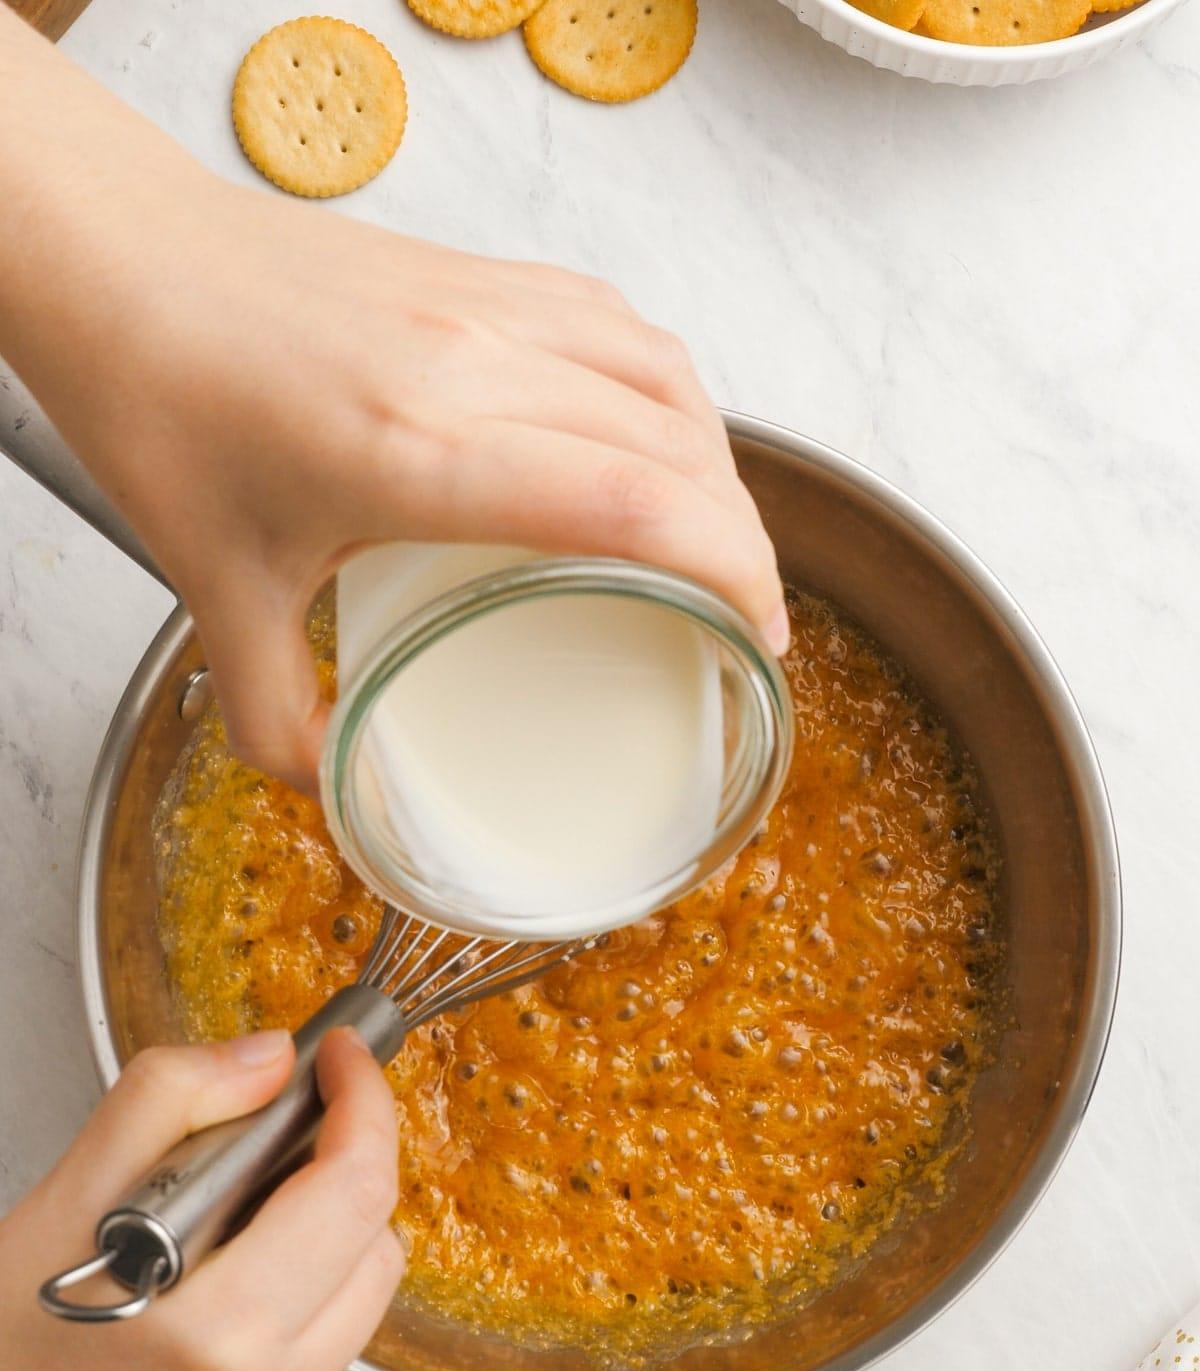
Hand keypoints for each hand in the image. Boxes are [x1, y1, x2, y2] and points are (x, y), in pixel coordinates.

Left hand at [0, 14, 786, 790]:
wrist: (116, 258)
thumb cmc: (157, 400)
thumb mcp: (212, 594)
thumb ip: (279, 719)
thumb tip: (341, 791)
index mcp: (416, 452)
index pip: (638, 506)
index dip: (733, 575)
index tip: (758, 640)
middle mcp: (472, 363)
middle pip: (677, 448)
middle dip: (745, 543)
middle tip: (745, 621)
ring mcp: (483, 304)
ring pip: (666, 378)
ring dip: (719, 464)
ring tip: (719, 539)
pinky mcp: (478, 272)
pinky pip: (620, 324)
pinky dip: (669, 391)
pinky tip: (660, 437)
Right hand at [0, 1030, 402, 1370]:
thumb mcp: (62, 1199)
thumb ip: (172, 1100)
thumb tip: (267, 1059)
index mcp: (215, 1335)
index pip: (353, 1193)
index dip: (363, 1105)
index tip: (341, 1060)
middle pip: (379, 1243)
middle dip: (349, 1162)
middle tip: (291, 1121)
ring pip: (363, 1298)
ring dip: (331, 1229)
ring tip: (247, 1202)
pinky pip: (326, 1348)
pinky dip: (304, 1292)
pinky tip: (232, 1272)